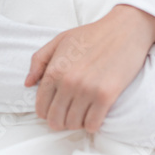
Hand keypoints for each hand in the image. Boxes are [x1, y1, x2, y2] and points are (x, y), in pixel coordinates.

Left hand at [25, 4, 154, 132]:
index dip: (46, 112)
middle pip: (55, 120)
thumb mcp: (60, 40)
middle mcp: (68, 82)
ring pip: (73, 124)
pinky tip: (95, 115)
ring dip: (77, 122)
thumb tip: (28, 84)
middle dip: (60, 121)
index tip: (55, 110)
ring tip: (83, 112)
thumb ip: (39, 61)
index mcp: (55, 70)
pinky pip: (92, 125)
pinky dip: (92, 125)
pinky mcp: (106, 96)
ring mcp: (87, 90)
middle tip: (69, 114)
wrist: (125, 29)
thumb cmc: (93, 34)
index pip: (41, 107)